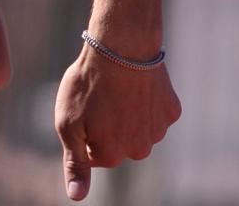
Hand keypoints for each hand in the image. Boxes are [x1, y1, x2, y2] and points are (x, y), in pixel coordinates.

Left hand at [54, 43, 180, 200]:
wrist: (122, 48)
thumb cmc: (88, 84)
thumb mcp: (67, 123)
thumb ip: (74, 163)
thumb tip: (76, 197)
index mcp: (112, 155)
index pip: (93, 155)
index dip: (83, 130)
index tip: (81, 110)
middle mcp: (140, 150)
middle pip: (117, 143)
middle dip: (106, 125)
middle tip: (97, 98)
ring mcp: (158, 131)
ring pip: (136, 128)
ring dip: (125, 113)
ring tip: (114, 88)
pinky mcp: (171, 110)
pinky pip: (153, 111)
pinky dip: (144, 100)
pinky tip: (134, 83)